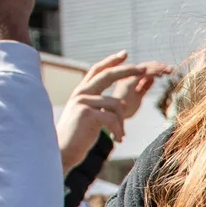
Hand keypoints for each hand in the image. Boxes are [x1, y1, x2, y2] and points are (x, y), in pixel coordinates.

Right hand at [58, 51, 170, 167]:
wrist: (61, 152)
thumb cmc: (77, 138)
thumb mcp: (88, 117)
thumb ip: (100, 106)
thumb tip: (121, 103)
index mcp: (80, 92)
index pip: (97, 70)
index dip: (111, 61)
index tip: (124, 54)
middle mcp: (81, 93)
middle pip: (108, 75)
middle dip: (128, 71)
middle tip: (145, 69)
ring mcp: (83, 102)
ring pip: (117, 104)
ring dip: (122, 123)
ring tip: (119, 136)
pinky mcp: (88, 114)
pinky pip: (114, 118)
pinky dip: (119, 130)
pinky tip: (117, 140)